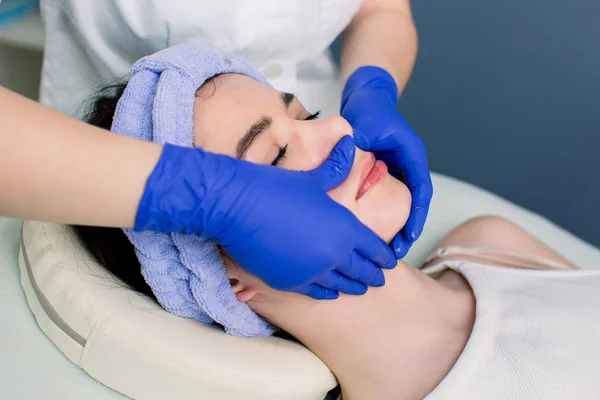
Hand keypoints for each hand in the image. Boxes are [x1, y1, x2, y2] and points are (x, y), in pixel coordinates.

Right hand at [135, 137, 395, 298]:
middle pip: (360, 270)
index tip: (389, 262)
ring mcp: (311, 272)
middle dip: (372, 275)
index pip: (373, 248)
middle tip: (380, 280)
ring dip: (352, 286)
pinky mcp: (289, 282)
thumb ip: (337, 167)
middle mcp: (332, 255)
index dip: (383, 256)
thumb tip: (348, 142)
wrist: (236, 207)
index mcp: (343, 228)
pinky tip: (331, 293)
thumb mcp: (313, 177)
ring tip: (359, 288)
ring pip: (340, 285)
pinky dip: (327, 293)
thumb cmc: (275, 188)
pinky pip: (315, 292)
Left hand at [341, 66, 432, 258]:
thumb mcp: (365, 127)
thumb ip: (359, 148)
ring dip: (397, 224)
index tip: (411, 235)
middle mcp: (408, 164)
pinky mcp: (385, 171)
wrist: (366, 97)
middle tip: (398, 252)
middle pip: (414, 202)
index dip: (417, 215)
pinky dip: (383, 213)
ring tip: (387, 249)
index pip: (420, 189)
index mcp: (411, 155)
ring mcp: (398, 168)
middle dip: (409, 228)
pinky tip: (371, 230)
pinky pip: (388, 196)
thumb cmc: (369, 109)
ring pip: (402, 202)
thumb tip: (345, 168)